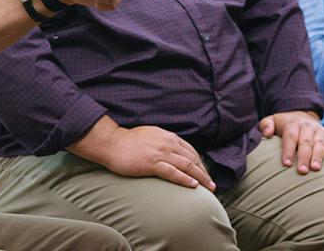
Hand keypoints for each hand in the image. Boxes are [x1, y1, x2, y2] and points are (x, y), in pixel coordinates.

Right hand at [68, 116, 214, 190]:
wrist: (112, 143)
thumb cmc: (128, 141)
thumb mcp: (151, 135)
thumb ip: (163, 141)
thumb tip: (173, 151)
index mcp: (168, 136)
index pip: (190, 151)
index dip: (200, 163)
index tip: (205, 173)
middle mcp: (167, 143)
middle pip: (192, 159)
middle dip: (204, 172)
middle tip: (211, 184)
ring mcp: (160, 153)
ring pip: (187, 166)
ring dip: (200, 178)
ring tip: (208, 188)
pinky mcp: (152, 164)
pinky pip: (173, 173)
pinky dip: (185, 179)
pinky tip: (193, 185)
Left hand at [258, 111, 323, 173]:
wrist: (301, 115)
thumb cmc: (284, 125)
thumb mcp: (272, 120)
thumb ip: (266, 125)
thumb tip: (267, 133)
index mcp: (293, 123)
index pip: (290, 137)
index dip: (288, 150)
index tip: (287, 164)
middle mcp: (307, 126)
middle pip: (306, 142)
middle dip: (304, 157)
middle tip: (302, 171)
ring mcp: (319, 131)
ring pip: (320, 144)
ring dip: (318, 156)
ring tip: (315, 169)